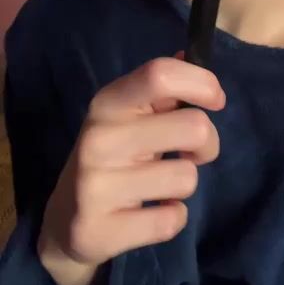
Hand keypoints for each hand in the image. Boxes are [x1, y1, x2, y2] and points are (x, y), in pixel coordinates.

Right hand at [37, 53, 224, 284]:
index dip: (202, 83)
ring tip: (159, 185)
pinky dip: (171, 218)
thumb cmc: (113, 156)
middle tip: (190, 154)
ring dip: (184, 184)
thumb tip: (192, 54)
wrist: (65, 219)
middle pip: (194, 127)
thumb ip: (160, 89)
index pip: (161, 74)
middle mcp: (98, 138)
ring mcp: (95, 186)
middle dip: (207, 144)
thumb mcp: (129, 116)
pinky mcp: (98, 230)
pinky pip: (171, 220)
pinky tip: (148, 214)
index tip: (215, 101)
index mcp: (108, 102)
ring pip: (187, 178)